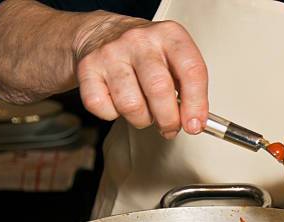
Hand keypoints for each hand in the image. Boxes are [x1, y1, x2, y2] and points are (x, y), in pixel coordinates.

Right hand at [74, 13, 207, 137]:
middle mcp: (140, 40)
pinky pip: (103, 108)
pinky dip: (113, 114)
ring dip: (141, 119)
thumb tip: (194, 121)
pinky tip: (119, 102)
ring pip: (131, 105)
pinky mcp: (87, 68)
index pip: (192, 71)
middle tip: (169, 127)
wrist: (101, 33)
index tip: (195, 124)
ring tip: (144, 111)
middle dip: (168, 120)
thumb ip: (188, 88)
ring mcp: (111, 53)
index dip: (196, 104)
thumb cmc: (144, 53)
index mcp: (169, 35)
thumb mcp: (173, 59)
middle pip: (160, 90)